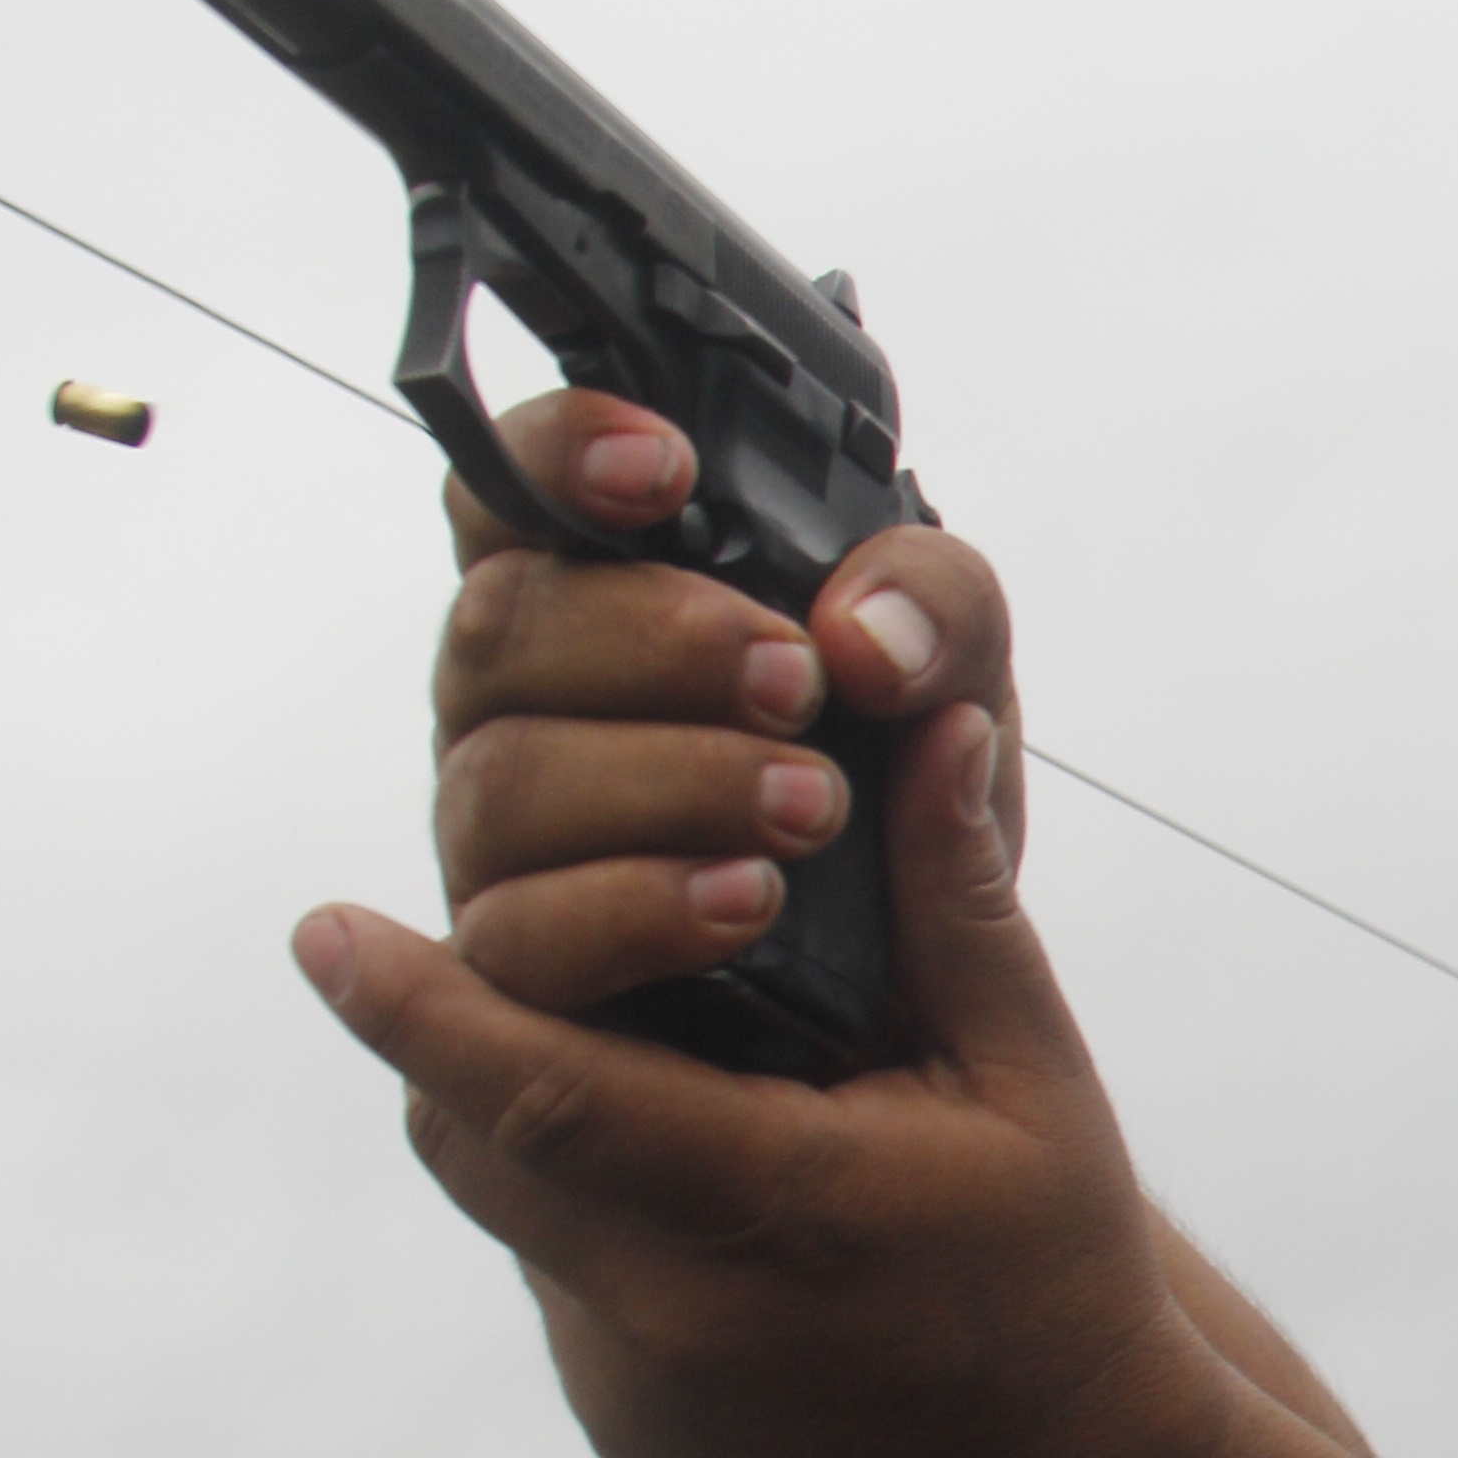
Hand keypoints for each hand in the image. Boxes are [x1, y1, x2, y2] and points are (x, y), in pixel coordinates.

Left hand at [299, 388, 1258, 1457]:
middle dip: (445, 1033)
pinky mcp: (628, 1434)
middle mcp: (682, 1315)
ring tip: (559, 1034)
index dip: (417, 1007)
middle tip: (411, 948)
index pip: (545, 1091)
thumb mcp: (1037, 1086)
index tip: (322, 927)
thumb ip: (958, 912)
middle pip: (480, 1141)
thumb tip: (930, 726)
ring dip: (508, 1110)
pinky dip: (579, 1205)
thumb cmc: (1064, 1283)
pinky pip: (560, 1282)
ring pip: (506, 1206)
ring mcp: (641, 1393)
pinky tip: (663, 1170)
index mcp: (783, 1210)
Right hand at [421, 385, 1024, 990]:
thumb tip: (870, 635)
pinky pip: (520, 936)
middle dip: (655, 640)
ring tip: (808, 806)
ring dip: (668, 780)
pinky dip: (639, 910)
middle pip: (500, 627)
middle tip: (792, 676)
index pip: (517, 491)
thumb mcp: (957, 685)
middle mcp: (521, 707)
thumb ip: (938, 611)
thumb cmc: (900, 807)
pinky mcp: (518, 973)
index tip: (667, 469)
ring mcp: (502, 840)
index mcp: (598, 599)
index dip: (560, 455)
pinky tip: (745, 899)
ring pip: (504, 780)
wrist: (919, 1002)